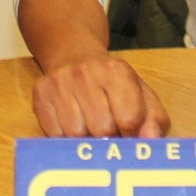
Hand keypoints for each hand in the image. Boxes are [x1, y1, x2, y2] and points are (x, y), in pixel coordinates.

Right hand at [32, 53, 169, 137]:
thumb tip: (151, 140)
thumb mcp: (141, 93)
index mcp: (117, 71)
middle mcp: (86, 73)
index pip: (130, 119)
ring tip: (90, 127)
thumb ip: (154, 119)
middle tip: (109, 132)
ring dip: (86, 140)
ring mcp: (60, 83)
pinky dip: (65, 139)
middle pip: (102, 129)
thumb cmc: (111, 83)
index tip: (128, 134)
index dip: (132, 135)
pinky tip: (72, 125)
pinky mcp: (41, 95)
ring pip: (76, 135)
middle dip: (108, 139)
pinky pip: (54, 135)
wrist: (73, 55)